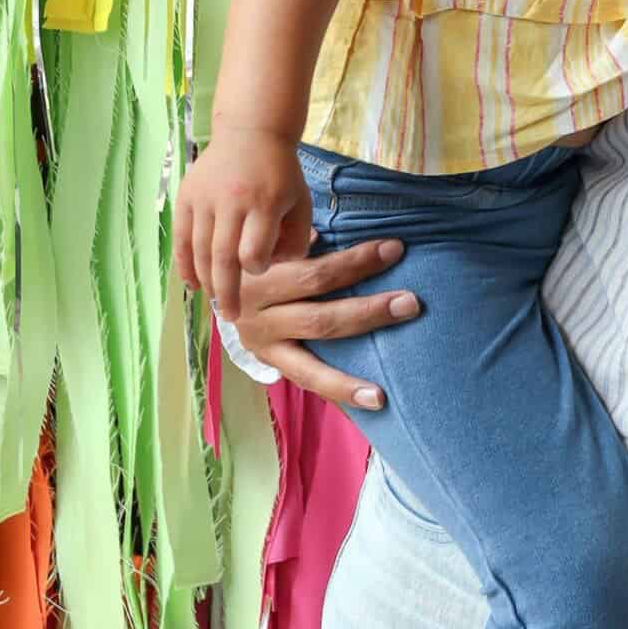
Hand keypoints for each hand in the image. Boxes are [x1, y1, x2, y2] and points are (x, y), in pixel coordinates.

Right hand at [175, 127, 312, 321]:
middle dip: (226, 291)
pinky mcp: (186, 196)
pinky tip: (191, 284)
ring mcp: (204, 198)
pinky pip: (180, 237)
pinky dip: (184, 263)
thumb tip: (276, 271)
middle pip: (222, 257)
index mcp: (264, 203)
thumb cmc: (281, 174)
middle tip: (231, 316)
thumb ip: (297, 239)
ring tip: (215, 301)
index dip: (256, 269)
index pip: (253, 252)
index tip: (260, 270)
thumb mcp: (301, 203)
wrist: (251, 132)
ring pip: (198, 250)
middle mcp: (231, 201)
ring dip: (205, 280)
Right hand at [224, 239, 423, 411]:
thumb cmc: (263, 250)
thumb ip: (303, 238)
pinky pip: (308, 381)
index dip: (357, 261)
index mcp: (259, 276)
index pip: (315, 272)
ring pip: (312, 359)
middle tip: (412, 302)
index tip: (395, 248)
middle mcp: (255, 313)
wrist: (216, 278)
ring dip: (352, 374)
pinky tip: (373, 401)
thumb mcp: (275, 239)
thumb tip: (345, 226)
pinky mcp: (269, 362)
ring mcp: (261, 342)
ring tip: (385, 389)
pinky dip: (340, 391)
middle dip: (369, 311)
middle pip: (319, 316)